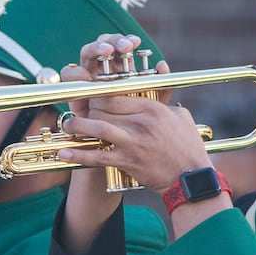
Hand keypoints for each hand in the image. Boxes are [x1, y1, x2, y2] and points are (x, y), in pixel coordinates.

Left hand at [57, 33, 206, 194]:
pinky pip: (97, 156)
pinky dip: (78, 155)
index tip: (93, 97)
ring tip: (69, 124)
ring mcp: (133, 142)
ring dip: (78, 125)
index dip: (100, 94)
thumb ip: (165, 96)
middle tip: (83, 112)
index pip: (116, 93)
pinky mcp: (127, 162)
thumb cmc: (188, 147)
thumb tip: (160, 75)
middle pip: (103, 107)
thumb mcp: (181, 116)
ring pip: (96, 127)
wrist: (191, 179)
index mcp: (152, 108)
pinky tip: (63, 153)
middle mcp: (141, 122)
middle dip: (89, 109)